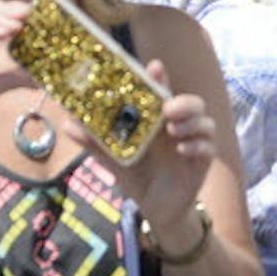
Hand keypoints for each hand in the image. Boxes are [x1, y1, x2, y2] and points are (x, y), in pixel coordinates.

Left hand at [63, 58, 215, 231]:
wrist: (155, 208)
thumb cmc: (137, 175)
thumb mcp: (114, 157)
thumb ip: (94, 141)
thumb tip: (68, 125)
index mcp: (157, 119)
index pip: (162, 92)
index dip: (160, 78)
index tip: (155, 67)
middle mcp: (177, 127)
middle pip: (192, 103)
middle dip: (184, 102)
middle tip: (167, 108)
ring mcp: (192, 143)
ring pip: (205, 122)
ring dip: (192, 122)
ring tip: (174, 131)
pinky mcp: (201, 162)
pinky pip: (208, 148)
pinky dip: (198, 146)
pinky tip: (183, 150)